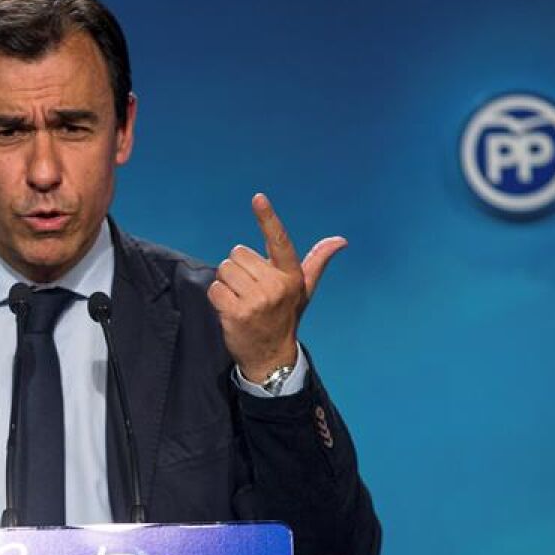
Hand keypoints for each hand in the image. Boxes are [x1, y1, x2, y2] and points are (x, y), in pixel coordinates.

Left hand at [206, 193, 346, 382]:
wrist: (271, 356)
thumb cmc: (285, 316)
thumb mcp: (303, 290)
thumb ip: (317, 262)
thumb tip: (340, 241)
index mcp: (291, 276)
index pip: (279, 241)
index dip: (267, 218)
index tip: (258, 197)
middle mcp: (276, 286)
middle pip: (237, 254)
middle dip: (238, 270)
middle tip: (249, 291)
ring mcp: (256, 301)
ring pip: (224, 270)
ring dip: (226, 284)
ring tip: (240, 301)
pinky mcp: (237, 313)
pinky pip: (214, 289)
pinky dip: (217, 298)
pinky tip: (230, 311)